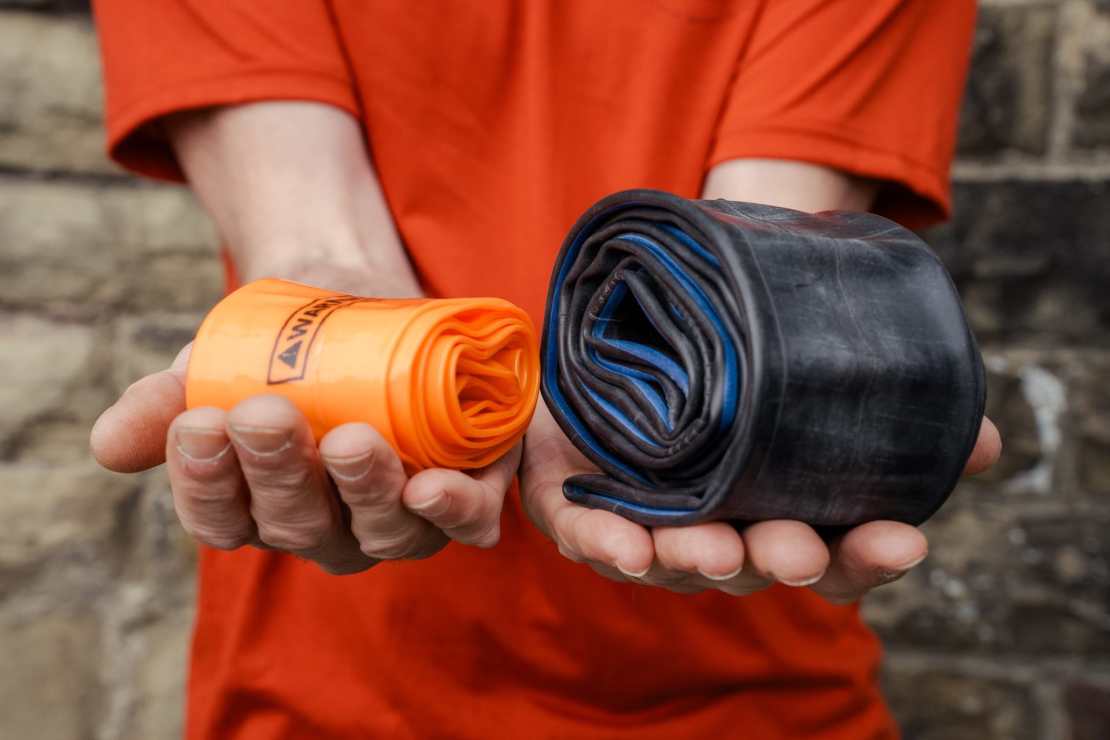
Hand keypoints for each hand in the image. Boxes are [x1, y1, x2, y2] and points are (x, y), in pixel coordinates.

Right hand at [91, 343, 517, 573]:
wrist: (359, 299)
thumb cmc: (278, 352)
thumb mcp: (213, 368)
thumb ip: (163, 403)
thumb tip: (109, 447)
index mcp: (261, 511)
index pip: (224, 521)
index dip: (208, 483)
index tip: (198, 424)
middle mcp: (331, 529)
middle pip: (300, 525)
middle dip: (280, 472)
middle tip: (263, 414)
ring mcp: (399, 516)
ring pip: (381, 528)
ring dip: (363, 489)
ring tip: (347, 440)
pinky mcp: (465, 488)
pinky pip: (465, 519)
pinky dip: (454, 510)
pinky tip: (432, 486)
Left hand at [520, 400, 1000, 600]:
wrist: (627, 345)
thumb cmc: (729, 378)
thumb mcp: (805, 374)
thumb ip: (884, 405)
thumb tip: (984, 443)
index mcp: (782, 514)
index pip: (837, 557)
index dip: (869, 557)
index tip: (905, 539)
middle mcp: (724, 533)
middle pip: (760, 564)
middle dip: (783, 558)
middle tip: (799, 548)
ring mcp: (655, 525)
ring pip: (680, 558)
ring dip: (700, 558)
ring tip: (717, 548)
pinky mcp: (589, 507)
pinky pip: (595, 537)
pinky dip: (609, 544)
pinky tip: (627, 546)